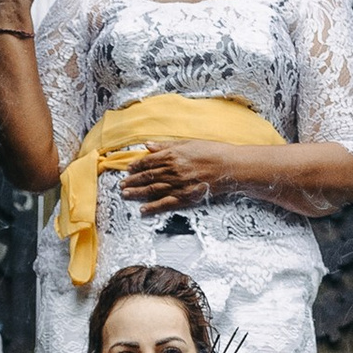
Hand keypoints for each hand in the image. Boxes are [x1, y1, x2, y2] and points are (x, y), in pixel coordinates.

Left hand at [116, 138, 270, 209]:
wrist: (230, 166)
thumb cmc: (213, 151)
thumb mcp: (189, 143)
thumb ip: (166, 146)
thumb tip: (148, 146)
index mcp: (172, 154)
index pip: (149, 161)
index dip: (137, 165)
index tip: (128, 169)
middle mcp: (172, 170)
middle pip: (147, 176)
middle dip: (132, 180)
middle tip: (121, 184)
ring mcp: (178, 184)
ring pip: (152, 189)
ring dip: (137, 193)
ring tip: (125, 195)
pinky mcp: (185, 197)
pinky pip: (165, 203)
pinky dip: (152, 207)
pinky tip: (143, 210)